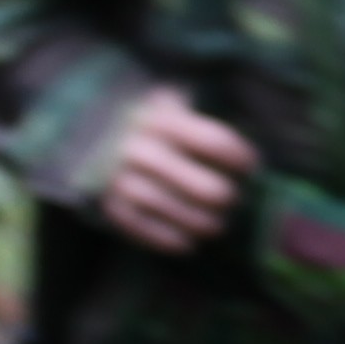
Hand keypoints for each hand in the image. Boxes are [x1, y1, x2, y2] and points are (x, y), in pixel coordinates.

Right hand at [98, 88, 254, 255]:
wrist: (93, 134)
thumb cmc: (154, 121)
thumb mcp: (176, 101)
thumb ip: (204, 121)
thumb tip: (249, 161)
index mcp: (160, 118)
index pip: (217, 144)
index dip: (243, 161)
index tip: (251, 167)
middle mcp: (138, 149)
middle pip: (207, 189)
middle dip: (229, 199)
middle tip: (235, 199)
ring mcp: (121, 180)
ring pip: (179, 213)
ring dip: (206, 224)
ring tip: (218, 224)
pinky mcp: (110, 207)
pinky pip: (147, 231)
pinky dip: (172, 241)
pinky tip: (190, 242)